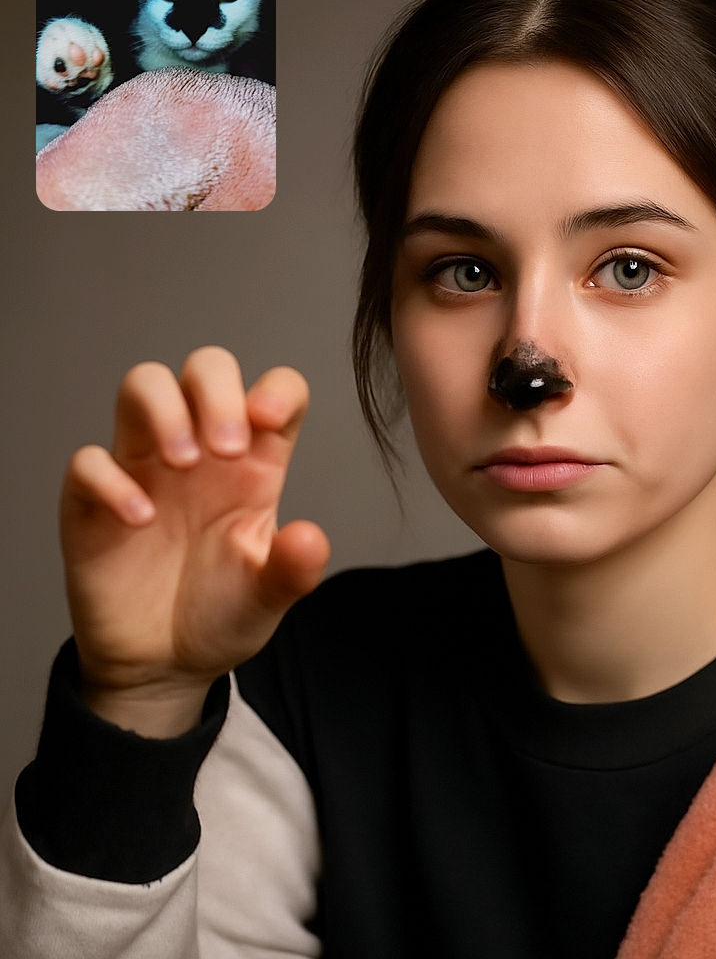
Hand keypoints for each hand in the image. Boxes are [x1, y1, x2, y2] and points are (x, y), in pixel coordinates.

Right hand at [60, 347, 329, 734]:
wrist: (166, 664)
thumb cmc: (221, 615)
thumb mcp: (269, 598)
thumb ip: (293, 570)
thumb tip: (309, 537)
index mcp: (255, 466)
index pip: (274, 391)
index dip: (276, 389)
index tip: (268, 421)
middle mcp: (203, 453)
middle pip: (206, 367)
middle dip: (216, 391)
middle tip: (225, 450)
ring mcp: (146, 469)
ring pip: (144, 385)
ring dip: (164, 411)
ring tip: (183, 464)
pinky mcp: (95, 500)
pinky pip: (89, 460)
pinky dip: (112, 480)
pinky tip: (140, 520)